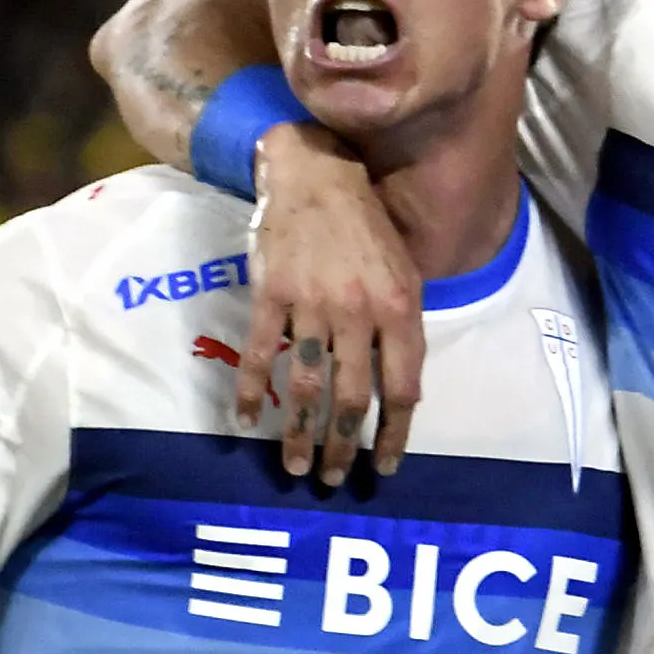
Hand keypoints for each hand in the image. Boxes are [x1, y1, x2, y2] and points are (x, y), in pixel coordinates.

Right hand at [242, 124, 424, 483]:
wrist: (317, 174)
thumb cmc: (368, 227)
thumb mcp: (406, 272)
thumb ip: (403, 328)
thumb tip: (401, 392)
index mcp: (400, 308)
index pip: (402, 388)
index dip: (395, 435)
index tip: (386, 468)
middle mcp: (358, 311)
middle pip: (352, 399)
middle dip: (344, 448)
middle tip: (334, 479)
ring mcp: (311, 304)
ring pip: (307, 386)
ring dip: (299, 434)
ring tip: (296, 466)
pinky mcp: (270, 294)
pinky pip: (261, 353)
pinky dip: (253, 392)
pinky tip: (247, 421)